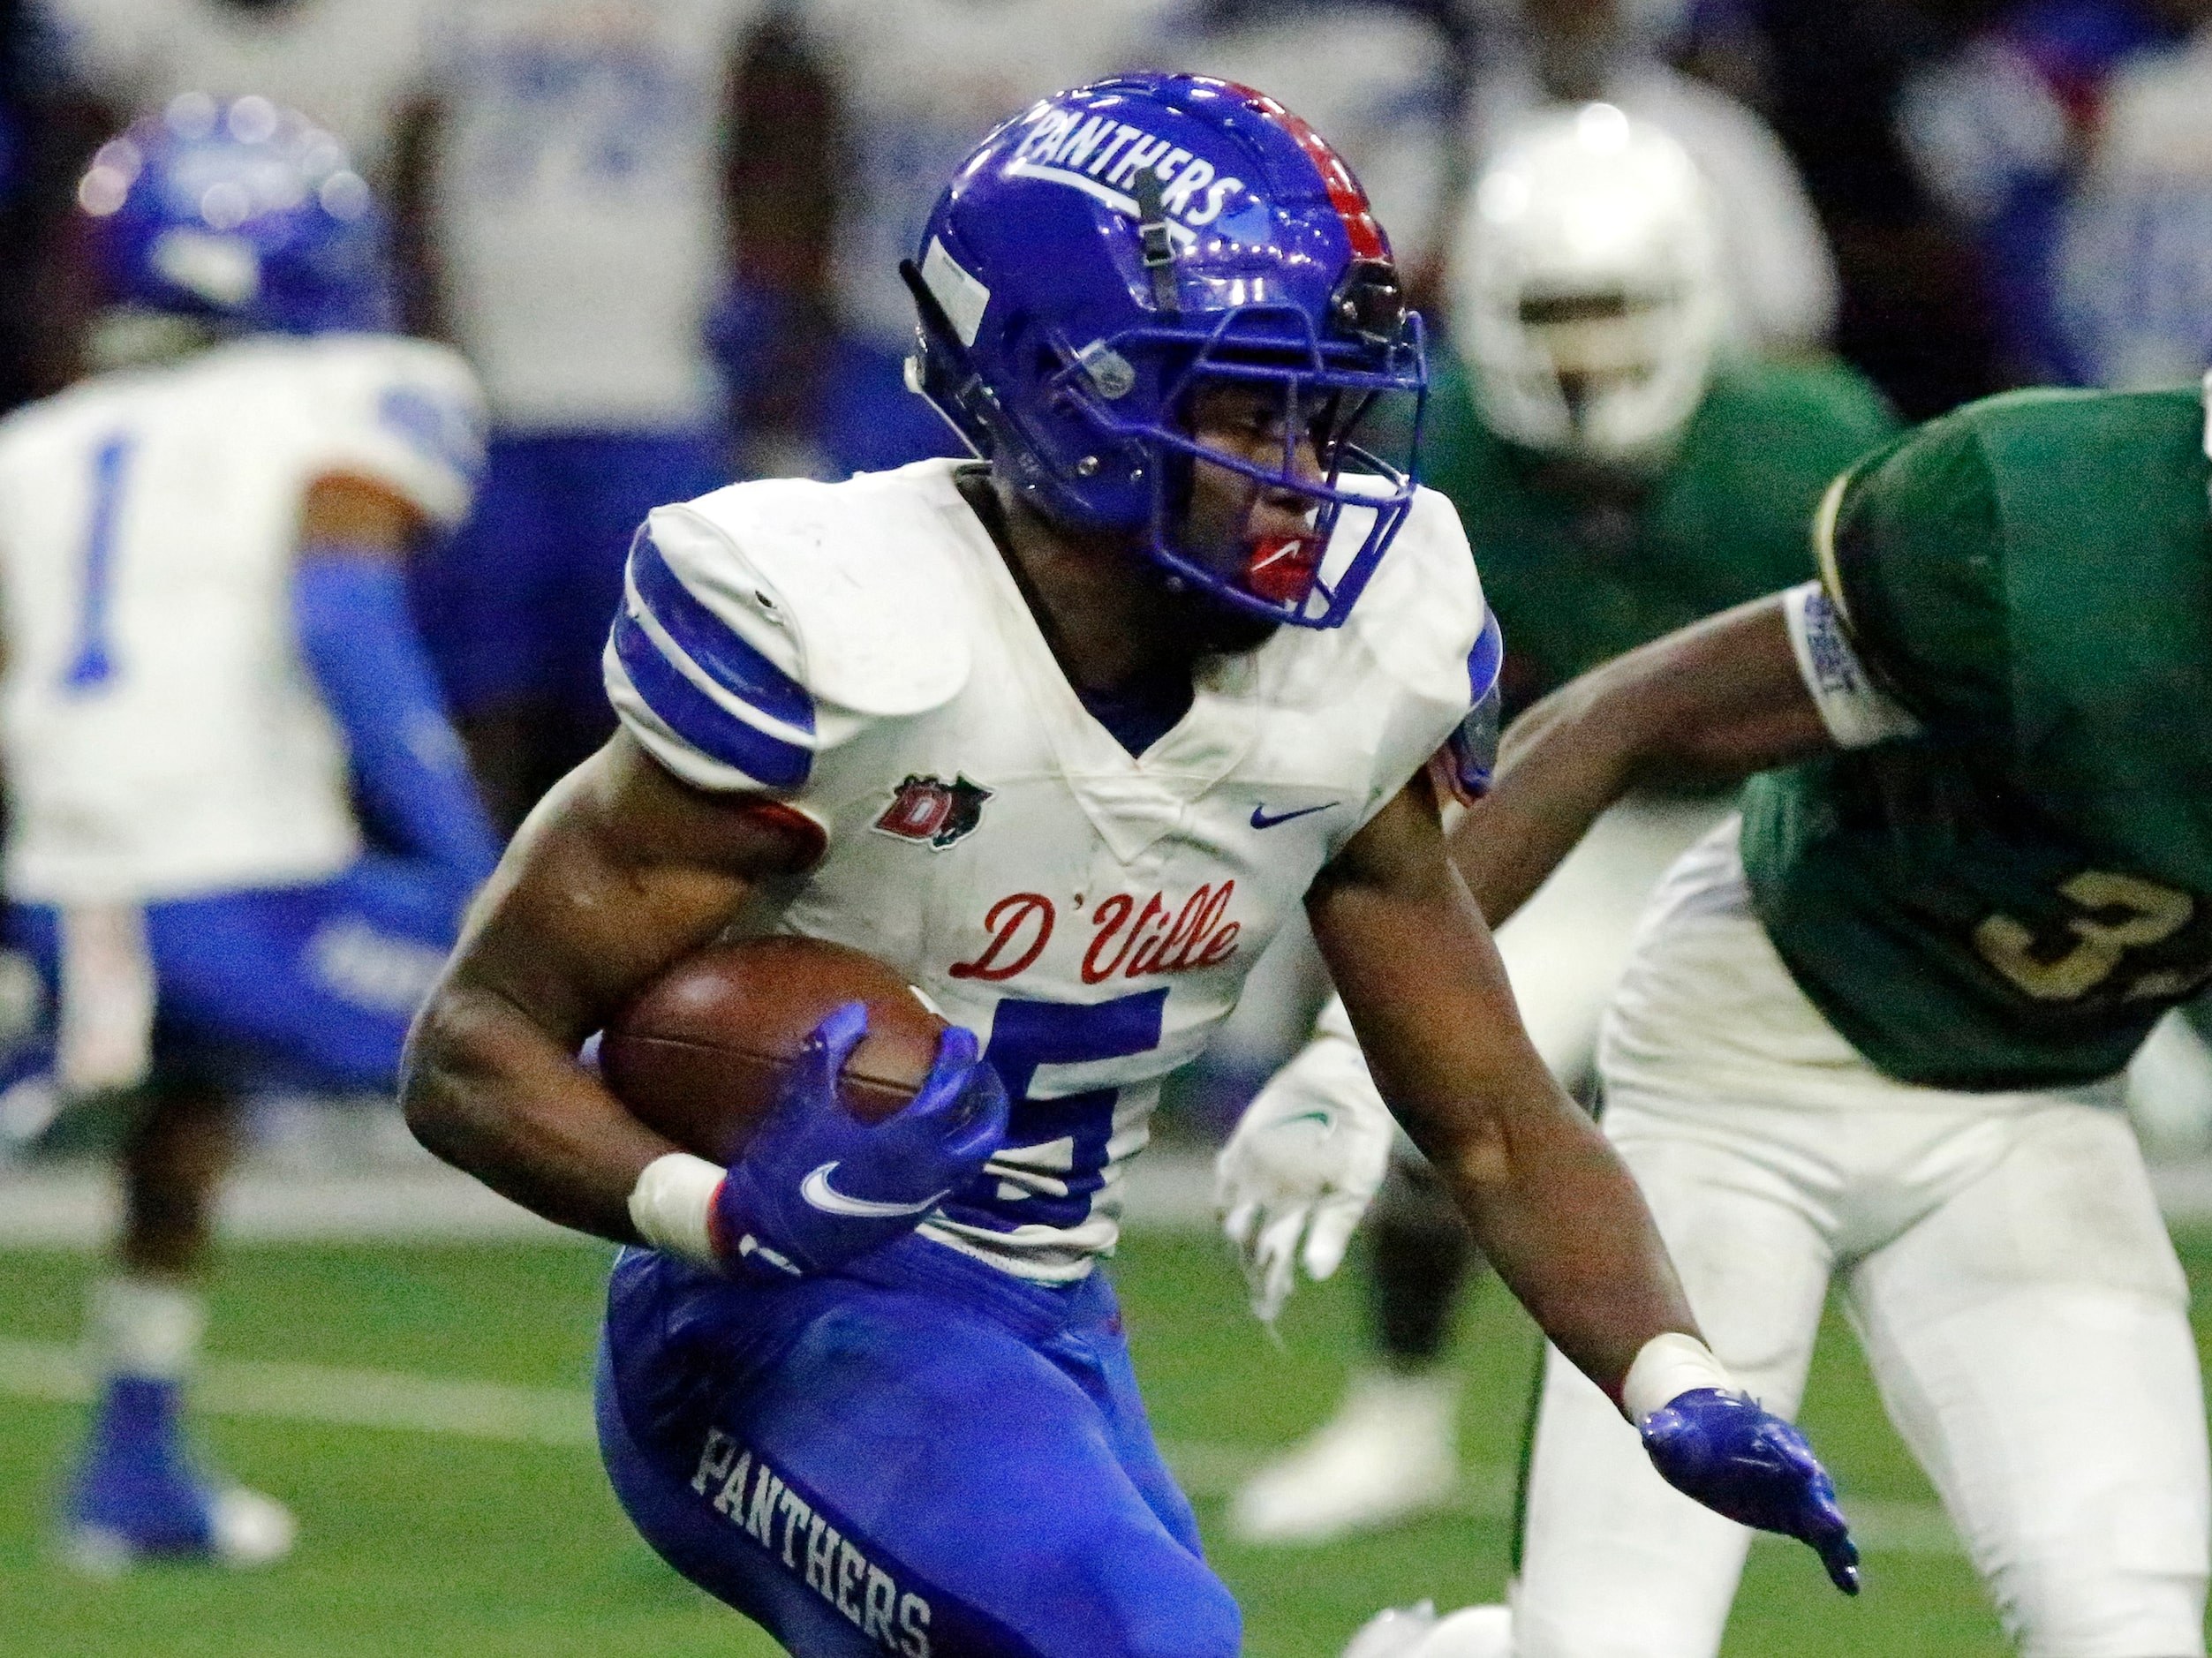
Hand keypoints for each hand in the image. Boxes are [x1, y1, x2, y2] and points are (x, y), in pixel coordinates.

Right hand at [712, 1002, 1007, 1279]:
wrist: (771, 1240)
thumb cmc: (786, 1166)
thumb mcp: (803, 1102)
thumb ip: (829, 1050)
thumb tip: (856, 1009)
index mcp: (907, 1141)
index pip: (952, 1089)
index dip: (959, 1056)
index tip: (956, 1035)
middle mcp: (929, 1173)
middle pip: (984, 1131)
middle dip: (990, 1096)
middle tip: (979, 1069)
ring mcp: (924, 1200)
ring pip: (974, 1160)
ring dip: (979, 1127)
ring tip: (968, 1102)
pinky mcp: (911, 1219)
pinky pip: (953, 1181)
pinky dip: (959, 1154)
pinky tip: (938, 1140)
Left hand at [1216, 1019, 1393, 1323]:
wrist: (1346, 1077)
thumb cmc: (1362, 1134)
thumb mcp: (1357, 1183)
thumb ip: (1335, 1227)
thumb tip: (1315, 1274)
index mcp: (1304, 1213)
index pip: (1279, 1261)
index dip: (1272, 1286)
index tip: (1268, 1313)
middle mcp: (1275, 1200)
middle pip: (1253, 1246)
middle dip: (1252, 1273)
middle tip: (1252, 1297)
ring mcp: (1256, 1173)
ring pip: (1234, 1217)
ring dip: (1235, 1233)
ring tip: (1242, 1240)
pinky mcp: (1242, 1144)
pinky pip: (1223, 1175)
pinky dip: (1223, 1191)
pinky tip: (1228, 1204)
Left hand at [1640, 1388, 1860, 1594]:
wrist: (1701, 1433)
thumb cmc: (1688, 1429)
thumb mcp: (1673, 1427)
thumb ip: (1667, 1430)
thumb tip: (1650, 1428)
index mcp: (1760, 1432)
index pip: (1778, 1442)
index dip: (1788, 1454)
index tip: (1801, 1467)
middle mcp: (1788, 1460)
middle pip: (1809, 1481)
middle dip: (1820, 1502)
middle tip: (1833, 1524)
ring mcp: (1796, 1489)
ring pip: (1821, 1512)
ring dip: (1833, 1534)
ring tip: (1847, 1561)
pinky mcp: (1796, 1516)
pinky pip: (1820, 1539)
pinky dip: (1836, 1560)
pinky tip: (1850, 1586)